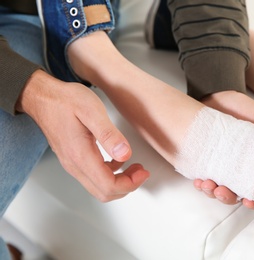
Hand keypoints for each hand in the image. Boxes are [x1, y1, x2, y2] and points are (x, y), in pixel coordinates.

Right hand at [16, 70, 148, 201]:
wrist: (42, 96)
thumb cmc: (65, 101)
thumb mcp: (92, 111)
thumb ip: (109, 134)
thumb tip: (125, 154)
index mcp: (81, 156)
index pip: (108, 185)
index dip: (130, 183)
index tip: (143, 172)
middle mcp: (74, 165)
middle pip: (104, 192)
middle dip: (127, 186)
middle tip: (141, 171)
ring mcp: (72, 164)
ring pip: (99, 187)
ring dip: (120, 181)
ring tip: (134, 167)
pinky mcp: (73, 159)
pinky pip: (94, 176)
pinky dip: (110, 174)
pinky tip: (118, 159)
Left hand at [194, 90, 253, 209]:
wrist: (213, 93)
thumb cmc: (239, 106)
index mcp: (252, 162)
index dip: (252, 200)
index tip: (250, 201)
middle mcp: (236, 167)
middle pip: (234, 194)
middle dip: (228, 197)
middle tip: (223, 191)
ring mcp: (218, 166)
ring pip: (217, 189)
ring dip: (213, 193)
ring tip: (208, 185)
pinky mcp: (202, 161)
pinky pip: (201, 179)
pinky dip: (200, 184)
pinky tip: (198, 181)